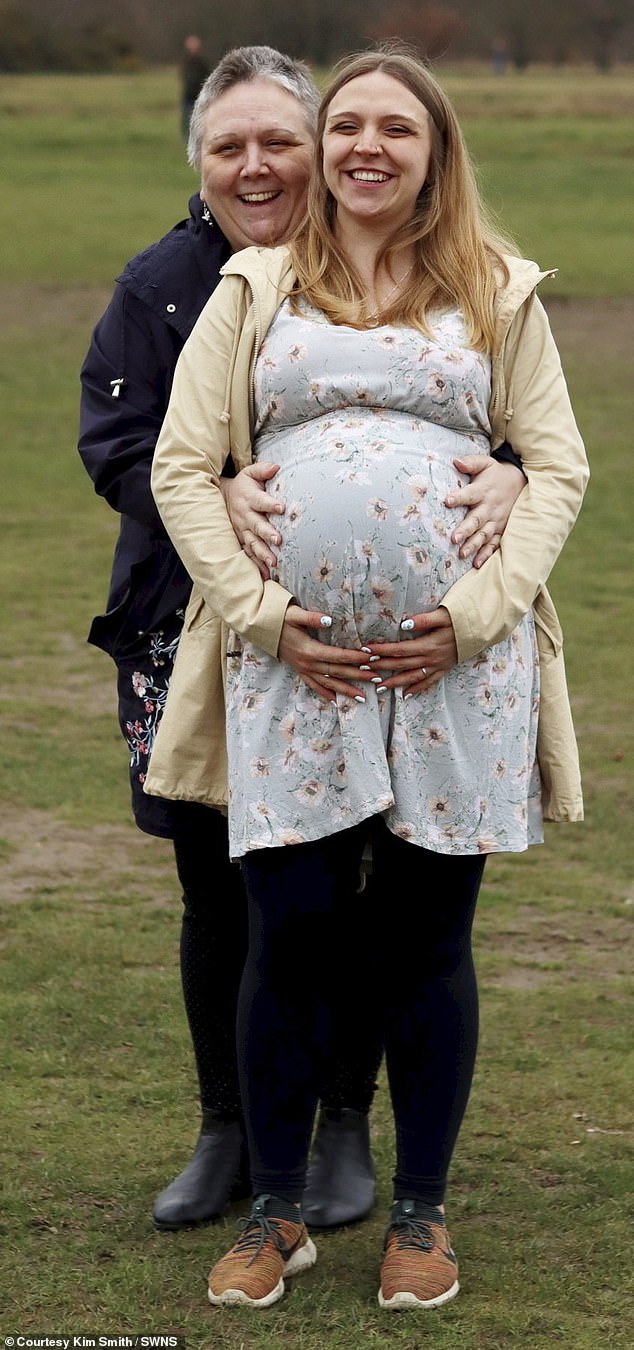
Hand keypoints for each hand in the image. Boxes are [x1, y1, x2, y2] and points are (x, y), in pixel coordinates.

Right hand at [221, 462, 284, 579]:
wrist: (222, 498)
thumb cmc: (243, 486)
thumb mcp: (249, 473)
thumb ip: (263, 470)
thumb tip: (276, 467)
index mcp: (250, 499)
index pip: (261, 501)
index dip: (271, 504)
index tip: (281, 507)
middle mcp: (245, 516)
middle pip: (257, 525)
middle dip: (267, 533)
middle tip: (278, 540)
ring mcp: (242, 530)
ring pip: (253, 543)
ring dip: (263, 553)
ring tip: (274, 563)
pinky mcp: (241, 540)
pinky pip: (249, 554)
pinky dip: (256, 565)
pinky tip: (266, 575)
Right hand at [277, 606, 372, 702]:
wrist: (261, 628)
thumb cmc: (279, 618)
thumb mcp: (294, 614)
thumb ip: (312, 618)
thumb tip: (329, 620)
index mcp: (309, 650)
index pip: (338, 655)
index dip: (356, 657)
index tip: (372, 658)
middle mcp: (308, 663)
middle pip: (337, 672)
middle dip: (358, 675)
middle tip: (377, 678)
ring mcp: (303, 670)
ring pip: (328, 683)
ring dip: (346, 690)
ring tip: (363, 697)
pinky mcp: (300, 672)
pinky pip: (314, 686)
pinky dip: (325, 694)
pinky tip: (336, 701)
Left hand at [364, 607, 457, 697]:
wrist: (482, 632)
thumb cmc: (461, 620)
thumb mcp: (443, 616)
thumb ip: (423, 620)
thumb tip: (402, 624)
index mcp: (428, 645)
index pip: (399, 649)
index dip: (382, 650)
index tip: (366, 650)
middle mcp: (431, 659)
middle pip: (402, 664)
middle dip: (382, 666)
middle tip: (363, 669)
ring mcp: (437, 666)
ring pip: (412, 677)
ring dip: (394, 683)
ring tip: (379, 688)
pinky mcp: (444, 669)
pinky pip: (428, 683)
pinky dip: (417, 689)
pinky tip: (405, 695)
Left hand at [446, 455, 525, 567]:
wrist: (521, 484)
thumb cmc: (496, 475)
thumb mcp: (486, 463)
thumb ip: (471, 462)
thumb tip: (455, 461)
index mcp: (483, 491)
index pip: (469, 494)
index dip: (459, 497)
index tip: (447, 501)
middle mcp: (490, 508)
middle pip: (476, 519)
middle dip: (465, 529)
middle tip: (453, 538)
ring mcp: (496, 521)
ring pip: (484, 535)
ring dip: (474, 545)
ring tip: (462, 554)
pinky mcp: (501, 530)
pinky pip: (494, 544)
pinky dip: (487, 554)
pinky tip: (477, 564)